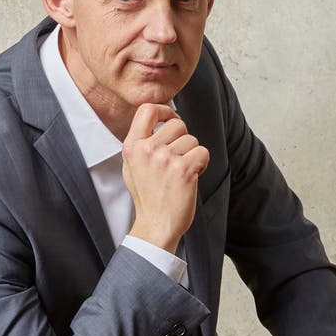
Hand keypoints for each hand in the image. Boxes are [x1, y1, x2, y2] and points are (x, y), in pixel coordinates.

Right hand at [121, 102, 209, 251]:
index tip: (171, 119)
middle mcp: (147, 149)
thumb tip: (158, 120)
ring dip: (193, 154)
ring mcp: (165, 159)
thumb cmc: (148, 197)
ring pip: (192, 140)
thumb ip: (141, 143)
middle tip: (179, 158)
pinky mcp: (183, 169)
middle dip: (184, 139)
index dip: (165, 110)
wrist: (156, 225)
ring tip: (182, 172)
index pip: (147, 109)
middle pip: (177, 124)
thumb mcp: (132, 166)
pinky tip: (192, 176)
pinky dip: (202, 163)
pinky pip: (203, 152)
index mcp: (132, 146)